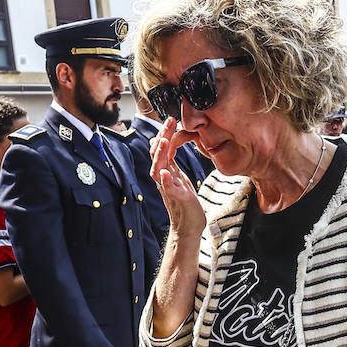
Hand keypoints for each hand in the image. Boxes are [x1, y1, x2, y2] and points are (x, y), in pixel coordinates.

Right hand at [150, 118, 205, 240]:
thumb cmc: (185, 203)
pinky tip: (165, 172)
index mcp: (167, 172)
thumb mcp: (179, 177)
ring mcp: (169, 189)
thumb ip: (172, 162)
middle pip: (158, 155)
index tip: (171, 120)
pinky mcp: (177, 199)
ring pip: (158, 169)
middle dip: (162, 137)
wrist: (188, 226)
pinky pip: (168, 189)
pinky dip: (165, 181)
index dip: (164, 134)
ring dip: (160, 155)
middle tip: (169, 122)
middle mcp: (164, 179)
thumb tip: (165, 144)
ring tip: (164, 141)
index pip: (162, 149)